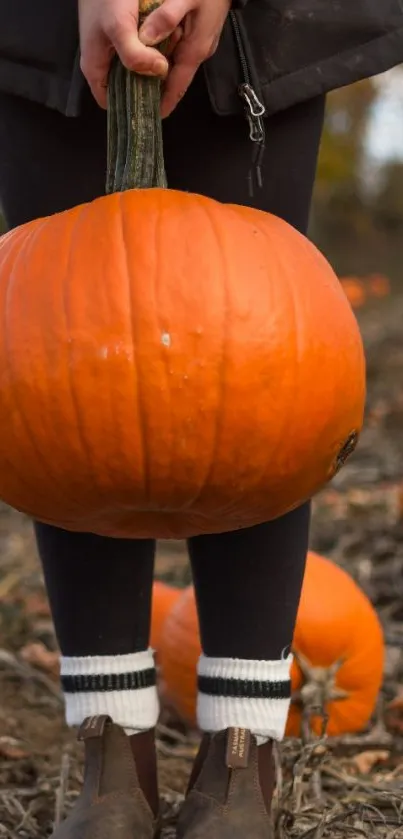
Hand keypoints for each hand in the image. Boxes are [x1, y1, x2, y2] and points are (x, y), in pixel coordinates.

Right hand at [79, 0, 169, 107]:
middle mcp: (103, 64)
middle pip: (127, 88)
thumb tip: (159, 72)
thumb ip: (136, 55)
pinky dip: (154, 50)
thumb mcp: (119, 27)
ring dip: (153, 67)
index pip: (112, 104)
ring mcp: (113, 50)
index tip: (154, 103)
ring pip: (136, 70)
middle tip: (166, 76)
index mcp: (95, 70)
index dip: (132, 107)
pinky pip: (141, 52)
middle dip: (147, 85)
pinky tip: (166, 42)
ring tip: (168, 58)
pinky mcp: (124, 36)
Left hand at [139, 0, 230, 117]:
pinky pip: (177, 50)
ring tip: (137, 81)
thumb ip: (167, 17)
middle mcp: (198, 51)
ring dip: (159, 74)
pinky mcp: (198, 31)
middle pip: (175, 79)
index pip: (177, 87)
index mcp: (195, 50)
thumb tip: (146, 38)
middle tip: (135, 100)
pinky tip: (150, 53)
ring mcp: (200, 42)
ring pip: (175, 64)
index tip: (150, 118)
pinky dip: (163, 56)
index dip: (163, 104)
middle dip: (158, 92)